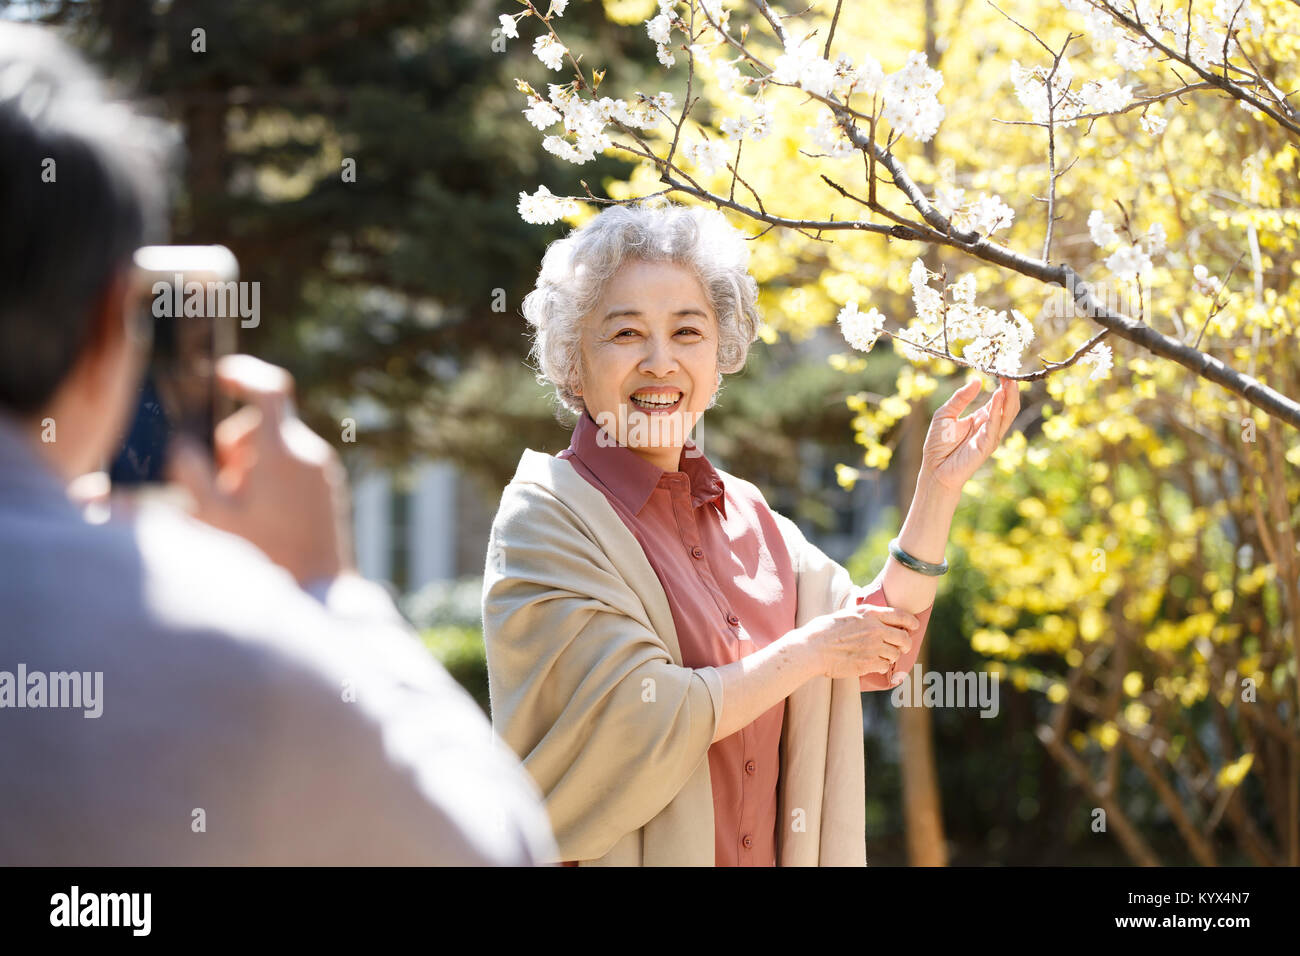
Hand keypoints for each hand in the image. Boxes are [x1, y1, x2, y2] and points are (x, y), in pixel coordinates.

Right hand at [167, 354, 353, 585]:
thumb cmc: (265, 558)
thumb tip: (185, 445)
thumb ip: (191, 474)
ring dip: (250, 465)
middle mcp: (310, 453)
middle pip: (261, 424)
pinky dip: (270, 478)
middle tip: (223, 488)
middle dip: (232, 446)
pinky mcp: (329, 488)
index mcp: (283, 452)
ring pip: (275, 446)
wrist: (321, 592)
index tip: (222, 375)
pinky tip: (264, 517)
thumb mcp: (212, 518)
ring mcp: (324, 471)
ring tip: (244, 509)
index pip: (269, 389)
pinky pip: (293, 466)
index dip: (244, 374)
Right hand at [793, 602, 918, 681]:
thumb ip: (862, 615)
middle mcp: (875, 629)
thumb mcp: (845, 614)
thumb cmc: (823, 630)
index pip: (900, 615)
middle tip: (903, 648)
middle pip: (903, 638)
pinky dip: (881, 666)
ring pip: (895, 654)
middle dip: (906, 644)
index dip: (911, 622)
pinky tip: (872, 664)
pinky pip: (885, 666)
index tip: (914, 626)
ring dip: (891, 656)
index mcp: (869, 614)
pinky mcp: (869, 664)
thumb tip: (871, 616)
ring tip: (881, 656)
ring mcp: (873, 647)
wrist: (813, 649)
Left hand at [922, 375, 1019, 494]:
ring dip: (1009, 397)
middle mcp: (989, 427)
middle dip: (1010, 388)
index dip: (1002, 385)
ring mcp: (990, 436)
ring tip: (1009, 380)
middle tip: (1010, 370)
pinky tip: (999, 395)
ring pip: (1006, 414)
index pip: (997, 399)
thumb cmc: (938, 444)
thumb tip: (976, 380)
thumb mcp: (946, 414)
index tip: (1003, 368)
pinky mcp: (986, 445)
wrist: (934, 469)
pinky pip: (995, 425)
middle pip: (1006, 405)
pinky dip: (998, 410)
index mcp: (981, 418)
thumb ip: (960, 398)